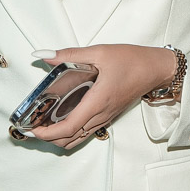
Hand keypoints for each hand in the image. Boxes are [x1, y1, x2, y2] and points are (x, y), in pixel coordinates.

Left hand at [29, 44, 177, 148]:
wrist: (156, 69)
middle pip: (71, 138)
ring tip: (44, 125)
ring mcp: (106, 117)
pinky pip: (87, 132)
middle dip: (49, 138)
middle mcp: (101, 114)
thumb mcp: (99, 52)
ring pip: (79, 138)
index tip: (33, 130)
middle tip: (33, 127)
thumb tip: (43, 55)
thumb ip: (69, 54)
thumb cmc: (132, 60)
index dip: (49, 133)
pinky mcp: (109, 115)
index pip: (69, 127)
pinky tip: (62, 120)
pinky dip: (72, 133)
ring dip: (60, 137)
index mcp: (97, 102)